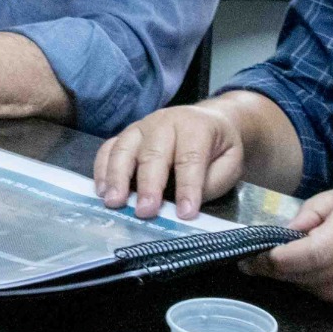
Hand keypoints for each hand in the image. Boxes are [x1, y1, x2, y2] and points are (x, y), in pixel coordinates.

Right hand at [93, 102, 245, 220]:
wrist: (209, 118)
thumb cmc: (218, 146)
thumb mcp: (230, 162)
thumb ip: (211, 181)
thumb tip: (186, 204)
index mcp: (195, 127)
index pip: (190, 158)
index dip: (188, 187)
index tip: (185, 213)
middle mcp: (165, 122)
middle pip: (153, 153)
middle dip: (148, 184)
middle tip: (144, 211)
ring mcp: (141, 127)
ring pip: (125, 148)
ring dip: (118, 177)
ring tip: (115, 202)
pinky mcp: (126, 135)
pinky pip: (109, 148)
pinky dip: (102, 169)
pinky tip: (102, 190)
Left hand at [248, 180, 332, 310]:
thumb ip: (318, 211)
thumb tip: (288, 231)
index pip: (307, 256)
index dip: (276, 259)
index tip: (255, 254)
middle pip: (307, 278)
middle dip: (278, 270)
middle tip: (257, 260)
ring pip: (319, 292)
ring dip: (300, 280)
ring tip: (289, 262)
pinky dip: (323, 288)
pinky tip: (323, 271)